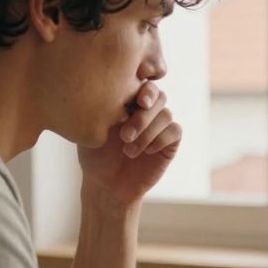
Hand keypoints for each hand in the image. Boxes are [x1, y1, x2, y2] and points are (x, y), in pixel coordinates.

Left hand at [77, 82, 181, 207]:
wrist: (106, 185)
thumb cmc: (95, 156)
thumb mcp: (93, 130)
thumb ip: (105, 109)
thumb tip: (116, 92)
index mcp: (127, 101)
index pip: (141, 82)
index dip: (142, 88)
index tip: (136, 102)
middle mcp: (146, 110)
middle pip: (158, 96)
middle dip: (143, 115)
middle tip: (125, 135)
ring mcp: (159, 125)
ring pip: (166, 114)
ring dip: (147, 131)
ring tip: (129, 149)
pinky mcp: (170, 142)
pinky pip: (174, 131)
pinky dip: (160, 139)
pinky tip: (145, 151)